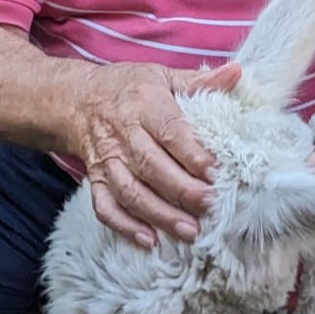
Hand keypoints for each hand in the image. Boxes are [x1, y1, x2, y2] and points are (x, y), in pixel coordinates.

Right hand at [70, 61, 240, 247]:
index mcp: (144, 105)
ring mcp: (107, 161)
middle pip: (153, 167)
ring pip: (131, 192)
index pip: (171, 132)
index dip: (195, 156)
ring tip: (190, 231)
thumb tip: (237, 73)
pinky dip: (124, 226)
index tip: (219, 172)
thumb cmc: (127, 88)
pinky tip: (149, 240)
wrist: (76, 100)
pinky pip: (105, 207)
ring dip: (160, 214)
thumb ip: (199, 81)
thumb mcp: (162, 75)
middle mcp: (124, 134)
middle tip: (211, 206)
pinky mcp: (95, 180)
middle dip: (183, 191)